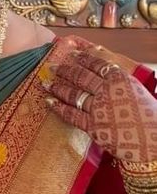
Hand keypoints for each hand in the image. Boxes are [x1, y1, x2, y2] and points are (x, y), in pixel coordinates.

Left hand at [43, 47, 156, 161]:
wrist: (154, 138)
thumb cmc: (148, 115)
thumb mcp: (136, 89)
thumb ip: (118, 82)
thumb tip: (104, 75)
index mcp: (120, 78)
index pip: (96, 64)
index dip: (82, 59)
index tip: (71, 54)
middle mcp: (107, 90)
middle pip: (81, 77)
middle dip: (64, 70)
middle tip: (52, 67)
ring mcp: (98, 108)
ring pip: (73, 94)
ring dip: (57, 87)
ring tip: (46, 83)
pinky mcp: (92, 126)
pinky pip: (70, 114)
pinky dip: (58, 107)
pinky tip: (48, 102)